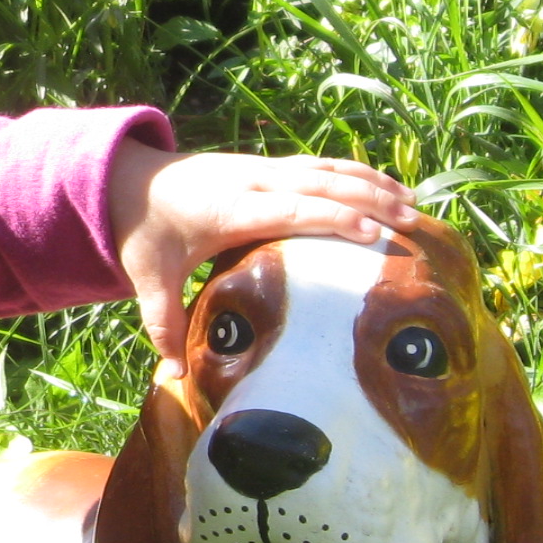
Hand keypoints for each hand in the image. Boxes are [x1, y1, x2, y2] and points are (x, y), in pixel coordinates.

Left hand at [108, 147, 416, 374]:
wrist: (127, 179)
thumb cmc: (144, 232)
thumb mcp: (148, 279)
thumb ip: (164, 325)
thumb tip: (174, 376)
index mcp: (228, 208)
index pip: (287, 210)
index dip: (329, 218)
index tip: (370, 234)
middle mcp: (251, 182)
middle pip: (318, 185)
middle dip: (367, 201)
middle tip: (411, 224)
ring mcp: (262, 169)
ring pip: (326, 170)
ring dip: (371, 184)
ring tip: (414, 206)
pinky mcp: (268, 166)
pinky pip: (320, 166)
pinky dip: (356, 174)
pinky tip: (387, 189)